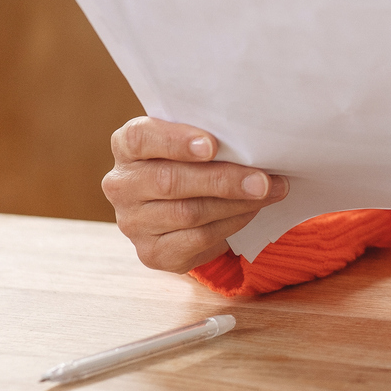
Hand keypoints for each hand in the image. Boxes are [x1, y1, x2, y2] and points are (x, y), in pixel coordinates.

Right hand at [102, 116, 288, 272]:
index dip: (175, 141)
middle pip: (170, 181)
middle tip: (262, 179)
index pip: (140, 138)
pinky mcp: (152, 253)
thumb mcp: (189, 140)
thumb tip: (252, 142)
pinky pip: (198, 239)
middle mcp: (122, 185)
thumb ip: (206, 137)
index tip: (212, 145)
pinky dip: (231, 224)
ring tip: (268, 192)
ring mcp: (133, 223)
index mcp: (126, 146)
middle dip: (222, 179)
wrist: (179, 205)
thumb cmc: (189, 160)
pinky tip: (251, 211)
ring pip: (188, 213)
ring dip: (235, 204)